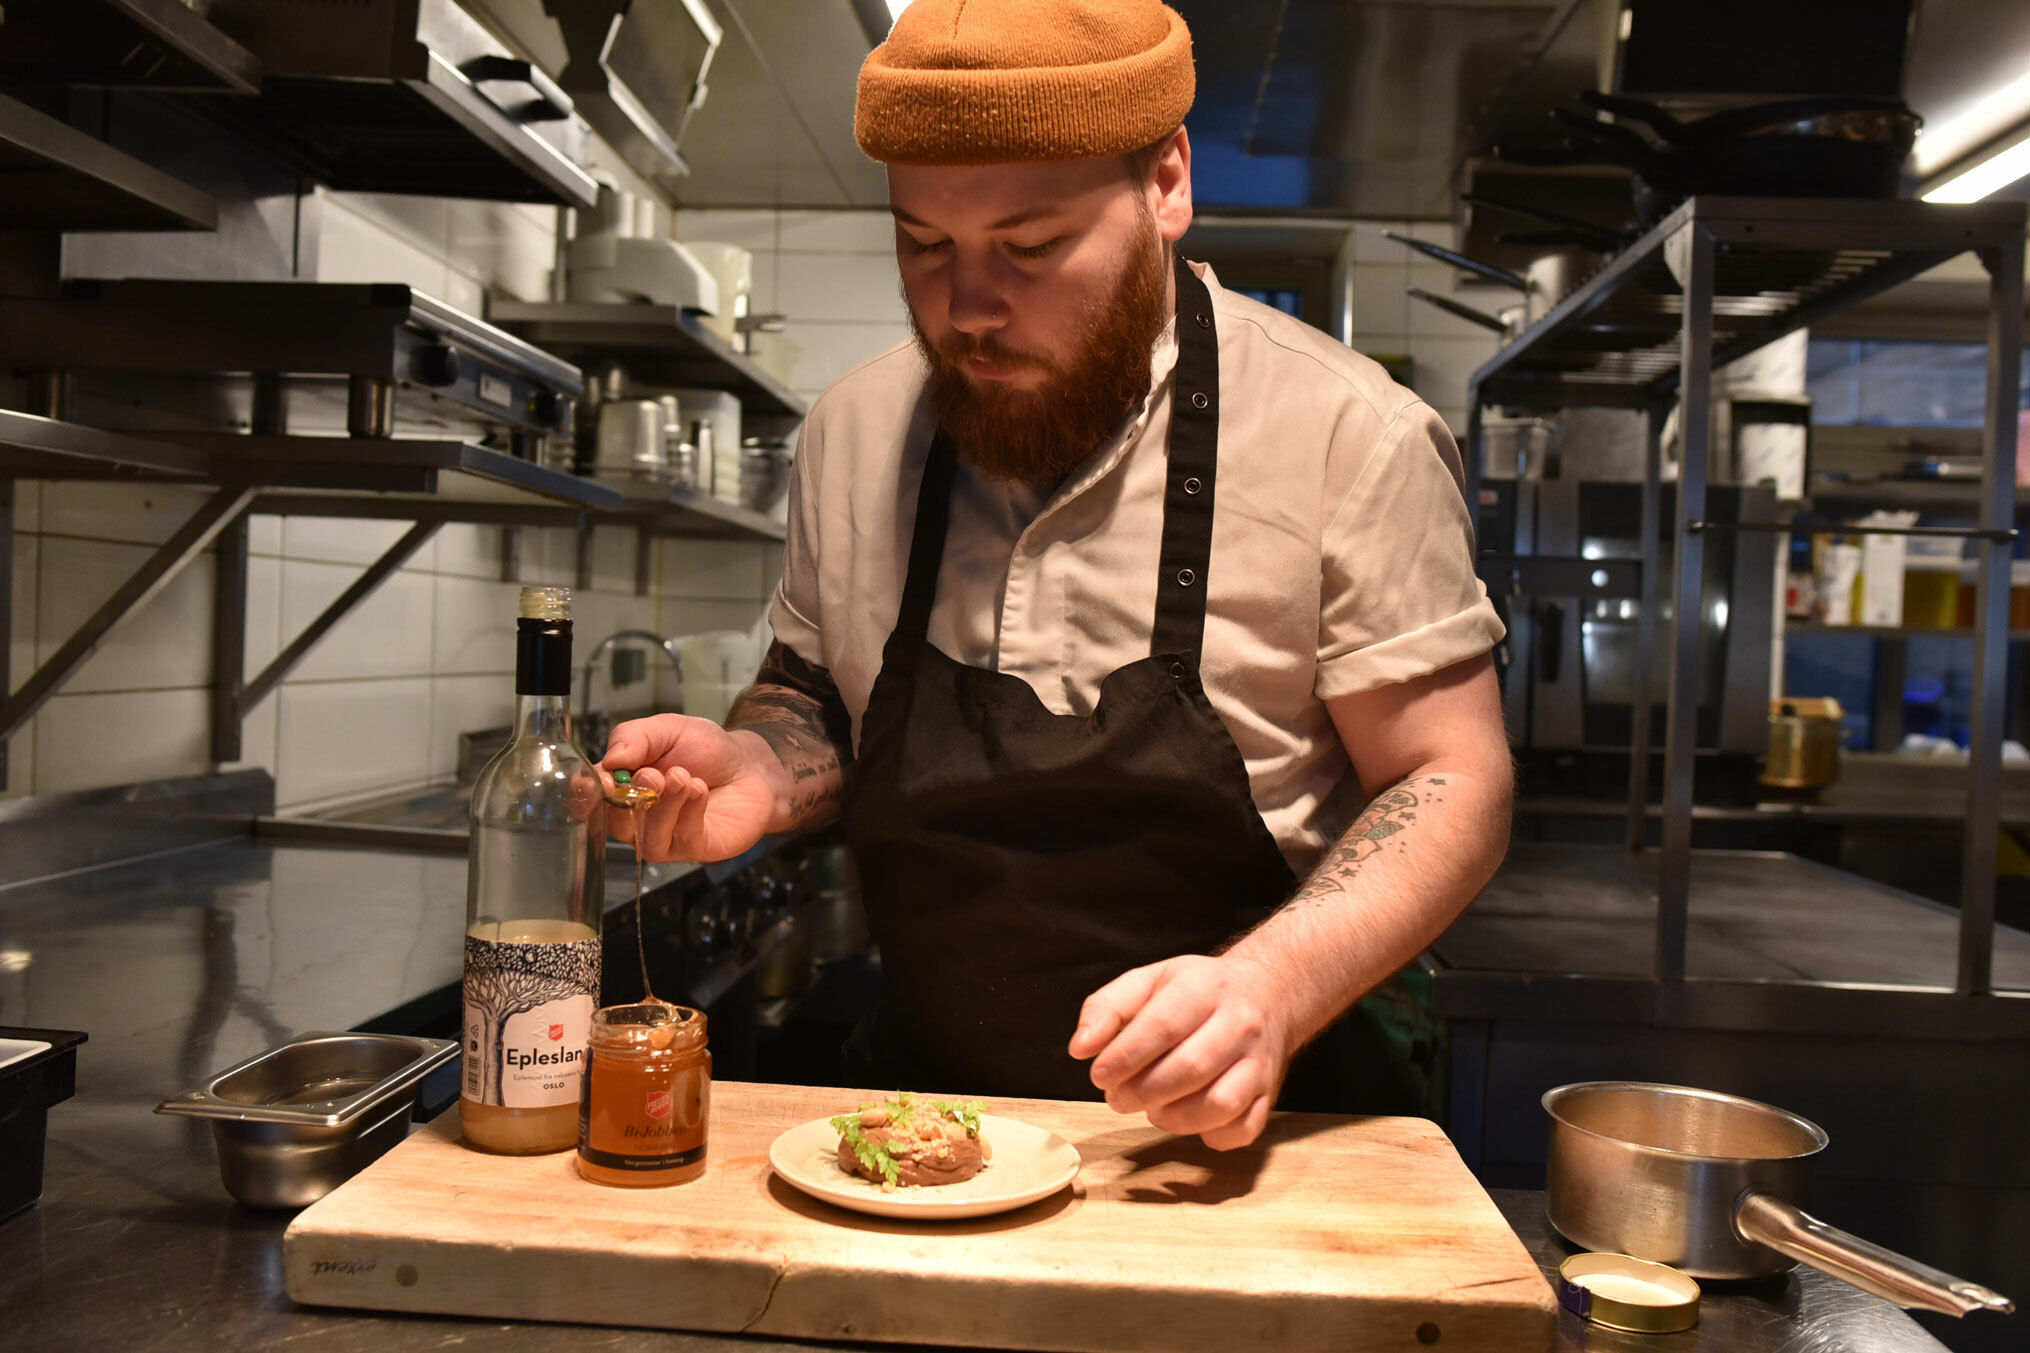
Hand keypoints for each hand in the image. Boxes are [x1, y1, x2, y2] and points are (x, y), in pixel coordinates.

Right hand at [600, 714, 777, 862]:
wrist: (750, 766)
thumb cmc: (705, 750)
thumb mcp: (667, 729)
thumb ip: (634, 737)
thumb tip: (611, 760)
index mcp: (622, 787)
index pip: (589, 799)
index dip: (587, 793)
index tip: (603, 778)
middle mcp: (637, 817)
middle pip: (614, 821)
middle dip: (631, 796)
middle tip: (654, 774)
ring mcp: (663, 837)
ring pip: (647, 833)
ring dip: (665, 803)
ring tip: (684, 776)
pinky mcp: (692, 848)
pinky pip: (680, 837)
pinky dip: (689, 810)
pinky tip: (700, 789)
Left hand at [1067, 954, 1291, 1150]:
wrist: (1269, 992)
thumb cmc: (1198, 990)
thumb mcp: (1151, 980)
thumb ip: (1108, 1008)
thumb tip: (1081, 1047)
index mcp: (1205, 988)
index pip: (1162, 1025)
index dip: (1125, 1056)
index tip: (1099, 1074)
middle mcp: (1239, 1024)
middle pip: (1190, 1068)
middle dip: (1143, 1091)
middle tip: (1117, 1097)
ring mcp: (1259, 1062)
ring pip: (1220, 1104)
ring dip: (1175, 1118)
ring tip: (1151, 1110)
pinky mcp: (1270, 1093)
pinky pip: (1245, 1128)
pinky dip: (1213, 1135)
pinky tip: (1189, 1121)